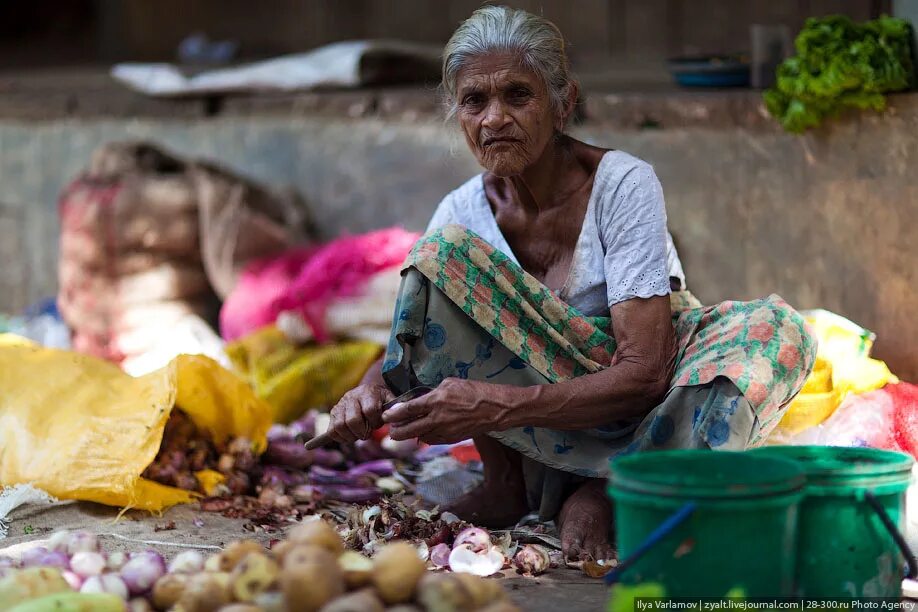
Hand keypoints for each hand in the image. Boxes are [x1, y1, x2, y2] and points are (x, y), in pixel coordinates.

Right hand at [327, 384, 394, 443]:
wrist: (367, 392)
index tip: (378, 423)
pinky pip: (331, 431)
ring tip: (358, 435)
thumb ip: (395, 407)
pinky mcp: (333, 413)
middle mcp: (351, 397)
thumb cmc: (381, 400)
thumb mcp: (390, 400)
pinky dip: (340, 438)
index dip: (375, 422)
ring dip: (351, 436)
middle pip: (352, 420)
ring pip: (340, 426)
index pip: (370, 410)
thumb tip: (398, 414)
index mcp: (368, 392)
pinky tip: (349, 436)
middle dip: (362, 432)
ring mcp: (340, 405)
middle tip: (367, 433)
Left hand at [382, 378, 506, 443]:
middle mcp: (438, 418)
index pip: (409, 409)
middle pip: (410, 429)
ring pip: (419, 437)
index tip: (385, 416)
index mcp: (436, 401)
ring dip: (409, 435)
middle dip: (396, 431)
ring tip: (402, 432)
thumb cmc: (473, 391)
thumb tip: (420, 398)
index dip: (394, 414)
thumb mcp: (450, 383)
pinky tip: (421, 433)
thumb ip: (432, 392)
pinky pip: (432, 440)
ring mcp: (445, 431)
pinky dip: (424, 437)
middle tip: (390, 429)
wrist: (494, 409)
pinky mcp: (451, 439)